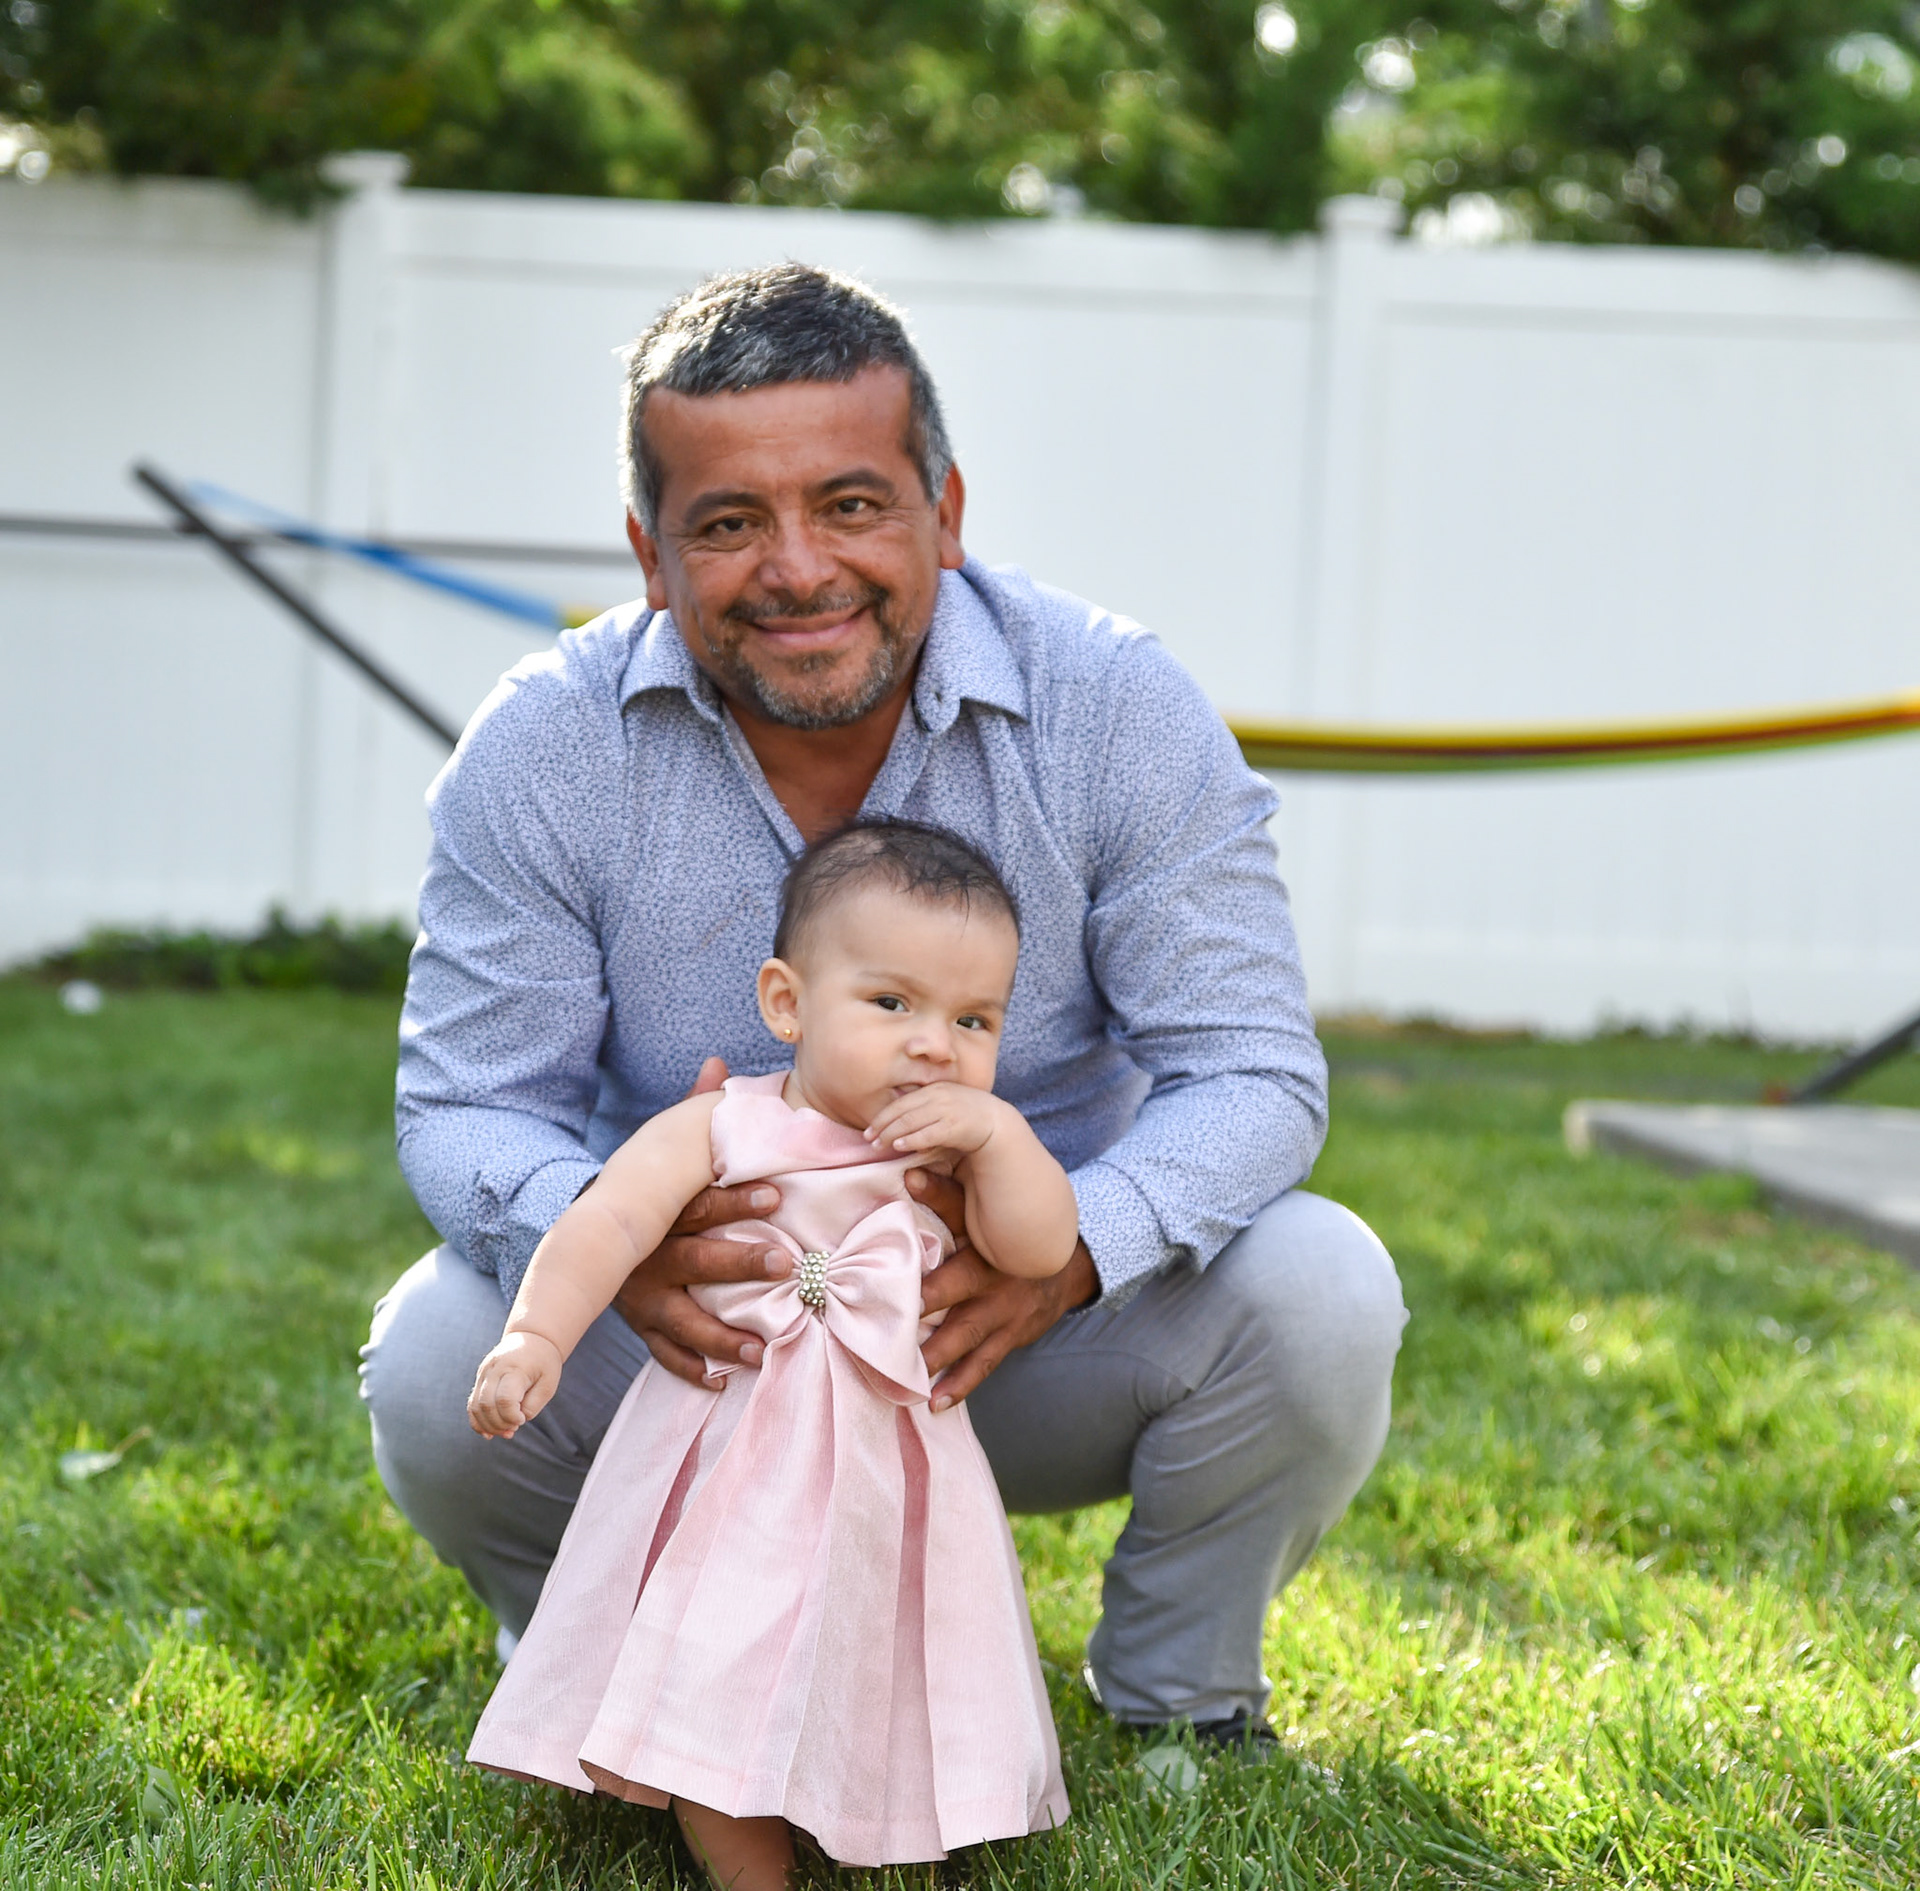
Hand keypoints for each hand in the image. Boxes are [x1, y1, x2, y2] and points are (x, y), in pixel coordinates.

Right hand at [469, 1332, 563, 1438]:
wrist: (533, 1337)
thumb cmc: (544, 1363)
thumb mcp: (548, 1384)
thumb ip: (532, 1405)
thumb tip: (514, 1422)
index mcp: (515, 1368)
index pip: (505, 1399)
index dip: (512, 1417)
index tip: (522, 1420)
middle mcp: (495, 1369)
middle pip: (487, 1405)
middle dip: (499, 1424)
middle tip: (514, 1429)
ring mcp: (484, 1372)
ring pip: (475, 1406)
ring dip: (488, 1426)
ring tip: (506, 1432)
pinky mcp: (480, 1377)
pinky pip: (472, 1404)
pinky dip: (478, 1421)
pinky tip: (489, 1433)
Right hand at [609, 1057, 790, 1386]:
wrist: (583, 1237)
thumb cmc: (647, 1193)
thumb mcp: (663, 1155)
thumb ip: (693, 1116)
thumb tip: (718, 1063)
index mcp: (662, 1211)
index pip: (702, 1203)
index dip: (739, 1200)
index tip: (780, 1197)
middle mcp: (651, 1256)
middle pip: (697, 1261)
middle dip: (741, 1265)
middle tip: (787, 1266)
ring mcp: (644, 1297)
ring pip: (683, 1320)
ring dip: (722, 1334)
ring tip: (762, 1347)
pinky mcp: (641, 1327)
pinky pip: (664, 1355)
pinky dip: (690, 1371)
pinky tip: (720, 1383)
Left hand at [865, 1081, 1001, 1157]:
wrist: (997, 1122)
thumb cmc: (968, 1116)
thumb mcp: (946, 1105)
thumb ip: (926, 1109)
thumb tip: (901, 1123)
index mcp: (935, 1089)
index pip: (901, 1102)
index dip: (883, 1116)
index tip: (870, 1129)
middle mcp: (939, 1096)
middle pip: (902, 1111)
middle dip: (883, 1126)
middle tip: (869, 1140)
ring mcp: (947, 1110)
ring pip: (911, 1121)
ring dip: (892, 1133)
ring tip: (879, 1145)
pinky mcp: (955, 1126)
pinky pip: (928, 1133)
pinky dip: (911, 1139)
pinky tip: (900, 1146)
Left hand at [905, 1169, 1098, 1409]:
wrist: (1067, 1266)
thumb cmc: (1010, 1234)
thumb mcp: (987, 1212)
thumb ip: (946, 1196)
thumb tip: (908, 1171)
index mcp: (986, 1236)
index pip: (956, 1217)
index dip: (934, 1209)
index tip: (903, 1220)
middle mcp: (995, 1275)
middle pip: (955, 1288)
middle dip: (923, 1305)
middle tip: (888, 1322)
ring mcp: (1005, 1312)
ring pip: (965, 1336)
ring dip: (934, 1357)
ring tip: (904, 1379)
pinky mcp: (1010, 1338)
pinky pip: (983, 1365)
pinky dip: (959, 1386)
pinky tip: (934, 1404)